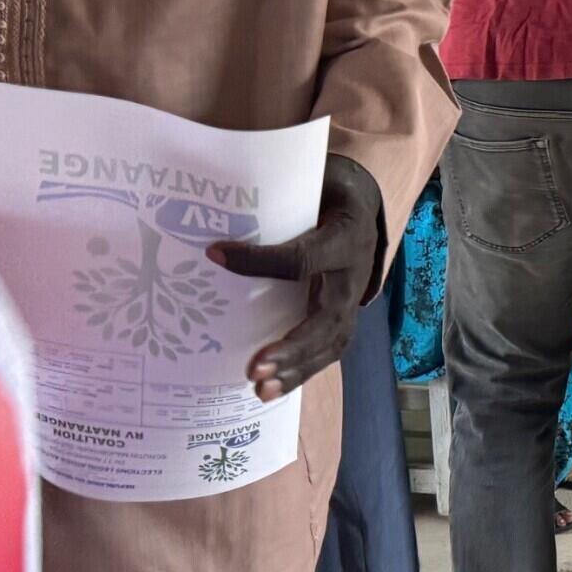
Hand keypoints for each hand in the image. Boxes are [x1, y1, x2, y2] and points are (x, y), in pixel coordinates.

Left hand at [207, 155, 382, 400]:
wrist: (364, 202)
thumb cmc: (324, 191)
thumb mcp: (307, 181)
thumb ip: (270, 193)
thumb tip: (207, 204)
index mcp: (344, 235)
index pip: (302, 257)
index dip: (259, 259)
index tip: (214, 253)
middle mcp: (354, 273)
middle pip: (327, 319)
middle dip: (292, 347)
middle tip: (254, 369)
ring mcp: (354, 298)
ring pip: (333, 343)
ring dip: (297, 370)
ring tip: (261, 390)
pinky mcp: (346, 315)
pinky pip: (329, 349)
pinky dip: (302, 371)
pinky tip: (272, 388)